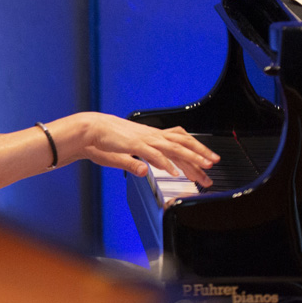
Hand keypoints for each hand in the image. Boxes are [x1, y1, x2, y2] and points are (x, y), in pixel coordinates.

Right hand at [56, 112, 218, 186]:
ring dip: (190, 157)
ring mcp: (144, 139)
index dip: (193, 151)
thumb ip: (135, 163)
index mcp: (149, 136)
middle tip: (214, 165)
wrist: (87, 131)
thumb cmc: (102, 142)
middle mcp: (150, 135)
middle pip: (182, 143)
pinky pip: (154, 154)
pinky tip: (175, 172)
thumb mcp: (123, 154)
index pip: (177, 142)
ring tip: (203, 167)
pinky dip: (166, 163)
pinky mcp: (135, 144)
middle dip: (200, 154)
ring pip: (173, 147)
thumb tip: (145, 171)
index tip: (205, 162)